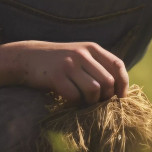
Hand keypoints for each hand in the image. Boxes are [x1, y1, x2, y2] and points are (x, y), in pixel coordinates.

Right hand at [4, 40, 127, 104]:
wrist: (27, 57)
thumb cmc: (59, 60)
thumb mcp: (80, 55)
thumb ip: (98, 65)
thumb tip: (118, 88)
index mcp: (92, 48)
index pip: (117, 65)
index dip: (123, 82)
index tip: (121, 96)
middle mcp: (82, 54)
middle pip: (108, 81)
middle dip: (106, 96)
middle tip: (97, 102)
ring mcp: (69, 64)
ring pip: (94, 90)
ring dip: (91, 102)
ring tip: (83, 102)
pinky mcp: (56, 76)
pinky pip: (74, 96)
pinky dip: (75, 104)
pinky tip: (70, 102)